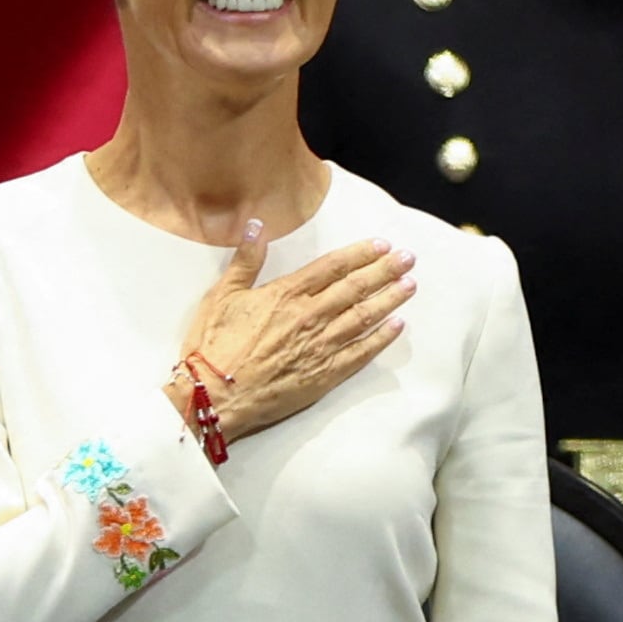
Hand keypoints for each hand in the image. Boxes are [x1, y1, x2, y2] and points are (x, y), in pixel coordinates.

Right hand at [165, 230, 411, 445]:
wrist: (214, 396)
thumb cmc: (213, 346)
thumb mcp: (222, 295)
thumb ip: (245, 260)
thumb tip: (256, 225)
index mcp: (286, 294)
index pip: (332, 267)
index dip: (359, 254)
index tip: (381, 245)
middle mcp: (310, 316)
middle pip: (356, 288)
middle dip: (385, 271)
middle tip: (409, 259)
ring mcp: (320, 346)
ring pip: (364, 317)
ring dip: (389, 300)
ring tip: (409, 286)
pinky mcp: (323, 375)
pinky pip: (360, 353)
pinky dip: (380, 339)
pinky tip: (396, 327)